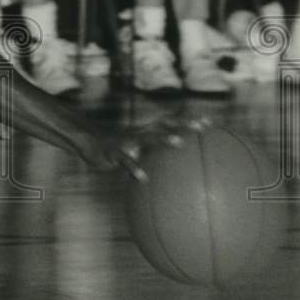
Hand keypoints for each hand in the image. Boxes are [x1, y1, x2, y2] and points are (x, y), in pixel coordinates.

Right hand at [75, 114, 211, 181]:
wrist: (89, 147)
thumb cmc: (118, 152)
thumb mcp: (137, 154)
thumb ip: (154, 160)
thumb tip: (176, 177)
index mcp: (146, 132)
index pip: (170, 123)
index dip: (188, 121)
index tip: (210, 123)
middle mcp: (139, 132)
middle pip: (163, 124)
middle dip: (182, 124)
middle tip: (200, 127)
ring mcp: (126, 141)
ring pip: (147, 137)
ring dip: (164, 138)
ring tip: (179, 142)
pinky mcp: (114, 153)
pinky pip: (125, 161)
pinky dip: (134, 168)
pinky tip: (143, 178)